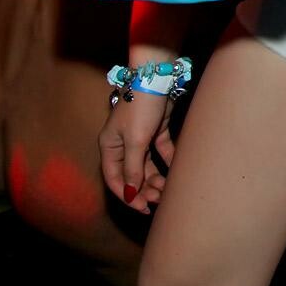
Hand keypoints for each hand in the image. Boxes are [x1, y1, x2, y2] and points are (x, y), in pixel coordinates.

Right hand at [98, 90, 176, 214]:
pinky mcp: (156, 130)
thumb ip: (133, 168)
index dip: (126, 195)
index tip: (141, 207)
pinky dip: (167, 162)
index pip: (114, 178)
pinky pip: (161, 152)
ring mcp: (139, 137)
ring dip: (155, 178)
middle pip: (132, 174)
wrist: (157, 77)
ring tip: (167, 188)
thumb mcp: (135, 140)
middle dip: (144, 189)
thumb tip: (132, 193)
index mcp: (109, 146)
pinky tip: (176, 172)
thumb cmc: (140, 107)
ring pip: (147, 165)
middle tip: (158, 200)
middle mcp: (122, 144)